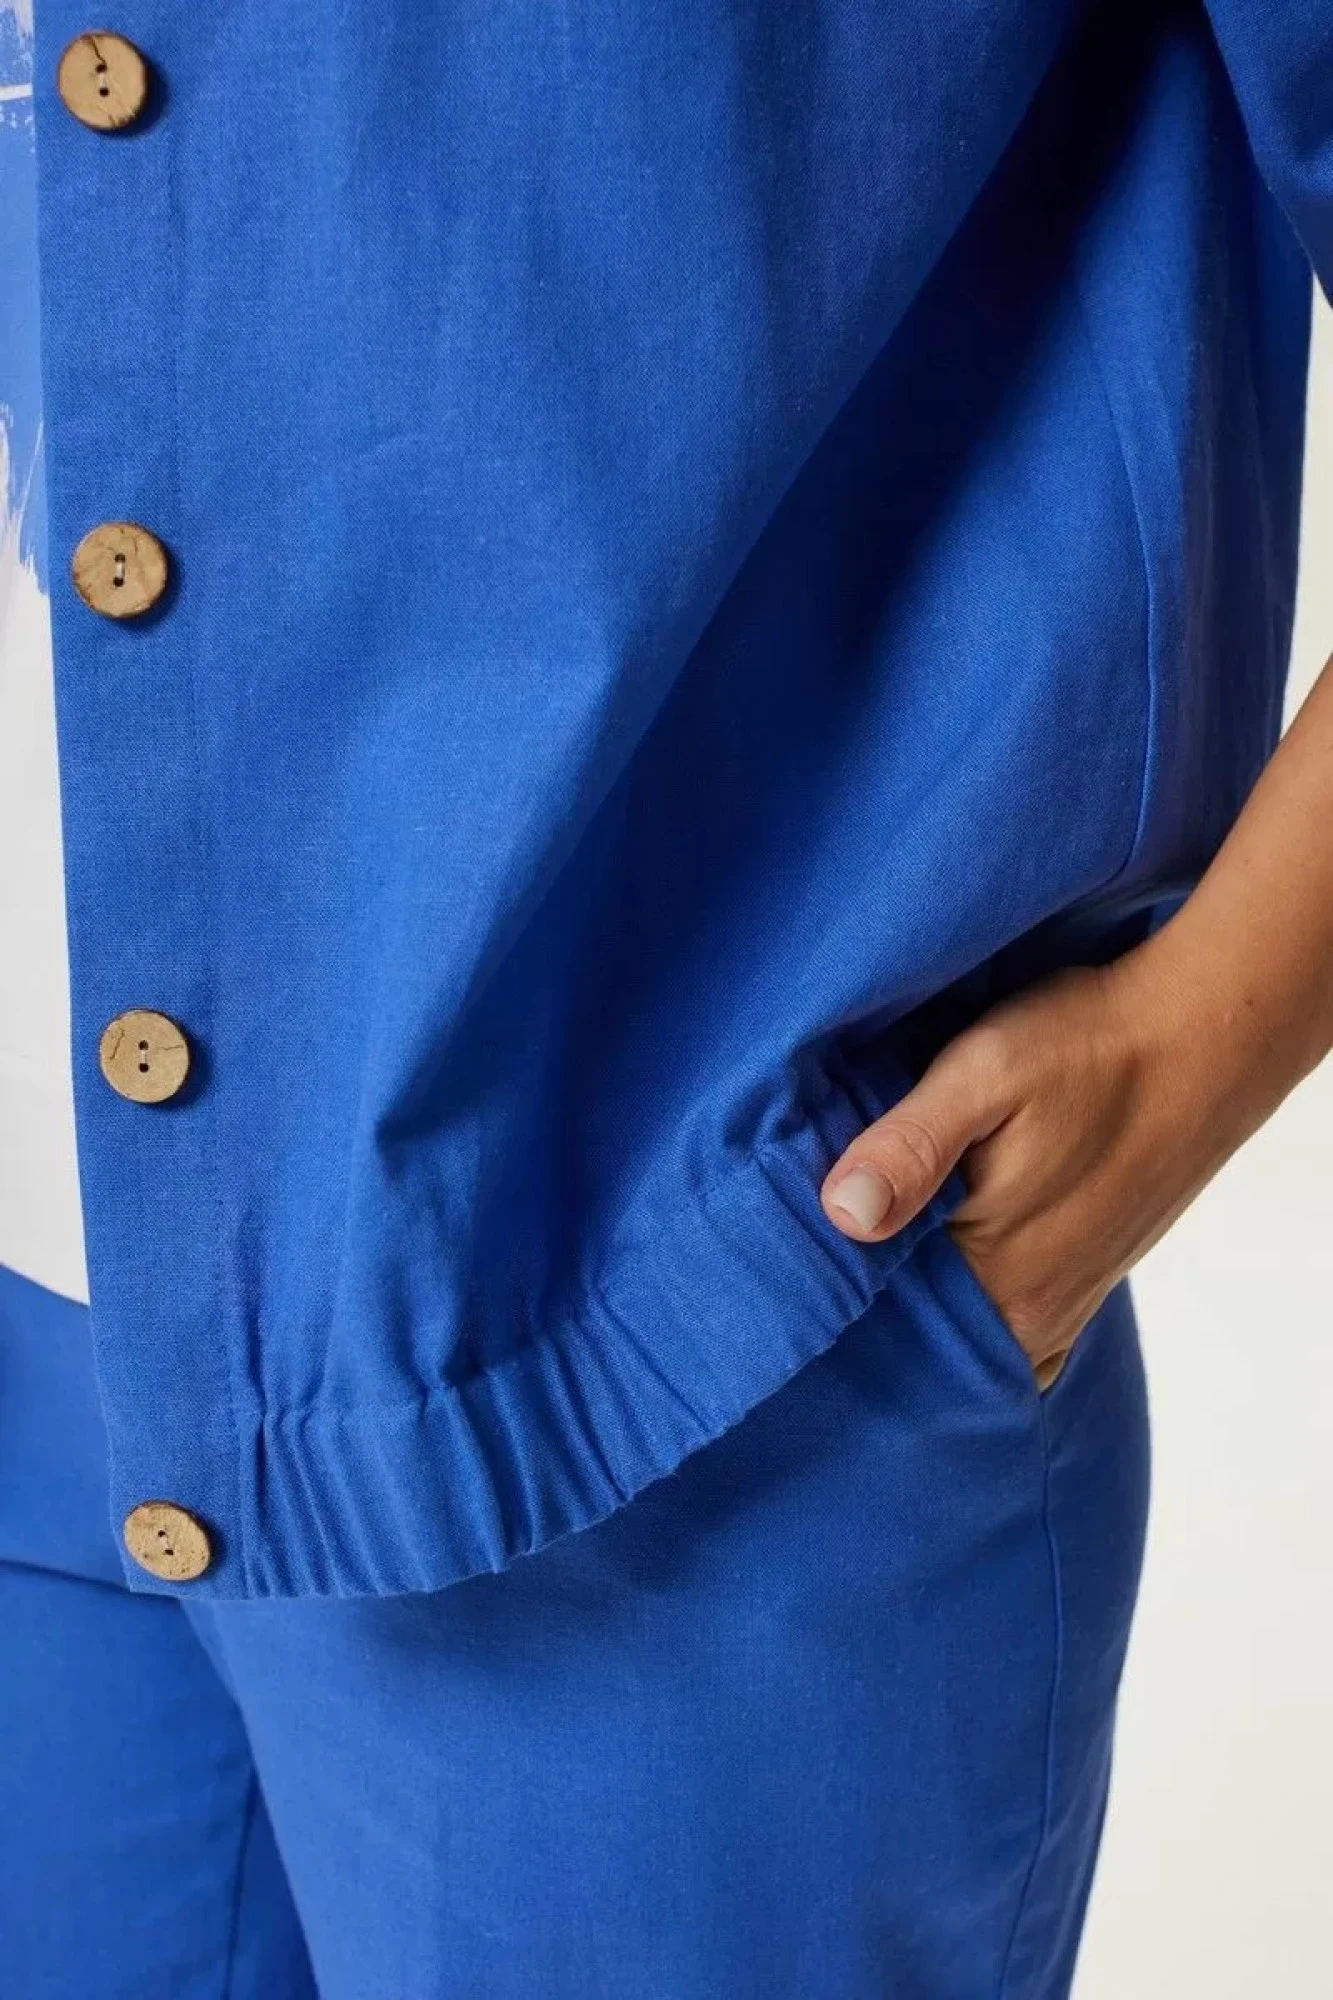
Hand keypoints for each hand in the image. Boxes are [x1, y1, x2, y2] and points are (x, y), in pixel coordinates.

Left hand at [818, 942, 1285, 1388]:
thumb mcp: (986, 1070)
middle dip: (860, 1303)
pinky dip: (960, 1298)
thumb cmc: (1090, 1045)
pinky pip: (1001, 1320)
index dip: (822, 1294)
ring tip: (863, 1244)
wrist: (1205, 1033)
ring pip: (956, 1328)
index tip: (775, 1261)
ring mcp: (1061, 1303)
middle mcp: (1031, 1315)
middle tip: (805, 1248)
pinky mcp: (1079, 1279)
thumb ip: (912, 1146)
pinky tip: (929, 1255)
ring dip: (910, 1295)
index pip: (876, 1328)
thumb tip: (842, 1215)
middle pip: (914, 1337)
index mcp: (998, 1280)